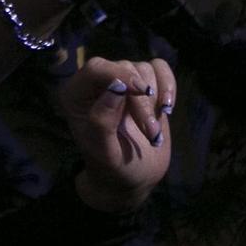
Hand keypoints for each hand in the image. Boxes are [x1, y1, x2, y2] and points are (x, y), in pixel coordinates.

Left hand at [60, 56, 175, 211]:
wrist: (134, 177)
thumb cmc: (112, 168)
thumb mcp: (104, 153)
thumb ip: (102, 122)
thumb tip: (115, 87)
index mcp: (76, 96)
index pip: (96, 68)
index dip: (119, 74)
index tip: (142, 92)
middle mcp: (97, 84)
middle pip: (124, 68)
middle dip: (141, 100)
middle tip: (150, 132)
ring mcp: (123, 82)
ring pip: (144, 69)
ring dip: (155, 100)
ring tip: (153, 133)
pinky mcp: (145, 85)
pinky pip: (160, 68)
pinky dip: (169, 84)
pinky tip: (168, 108)